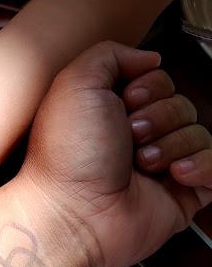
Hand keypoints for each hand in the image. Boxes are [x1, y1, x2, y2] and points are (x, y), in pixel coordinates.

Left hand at [20, 41, 211, 266]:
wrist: (74, 212)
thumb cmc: (68, 154)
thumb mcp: (76, 83)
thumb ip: (110, 54)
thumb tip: (149, 58)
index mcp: (112, 110)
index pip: (159, 80)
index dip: (149, 87)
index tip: (127, 102)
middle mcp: (137, 136)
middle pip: (181, 104)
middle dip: (158, 117)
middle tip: (130, 136)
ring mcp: (161, 165)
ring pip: (198, 133)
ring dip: (171, 144)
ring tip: (142, 163)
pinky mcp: (182, 193)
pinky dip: (200, 165)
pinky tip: (174, 174)